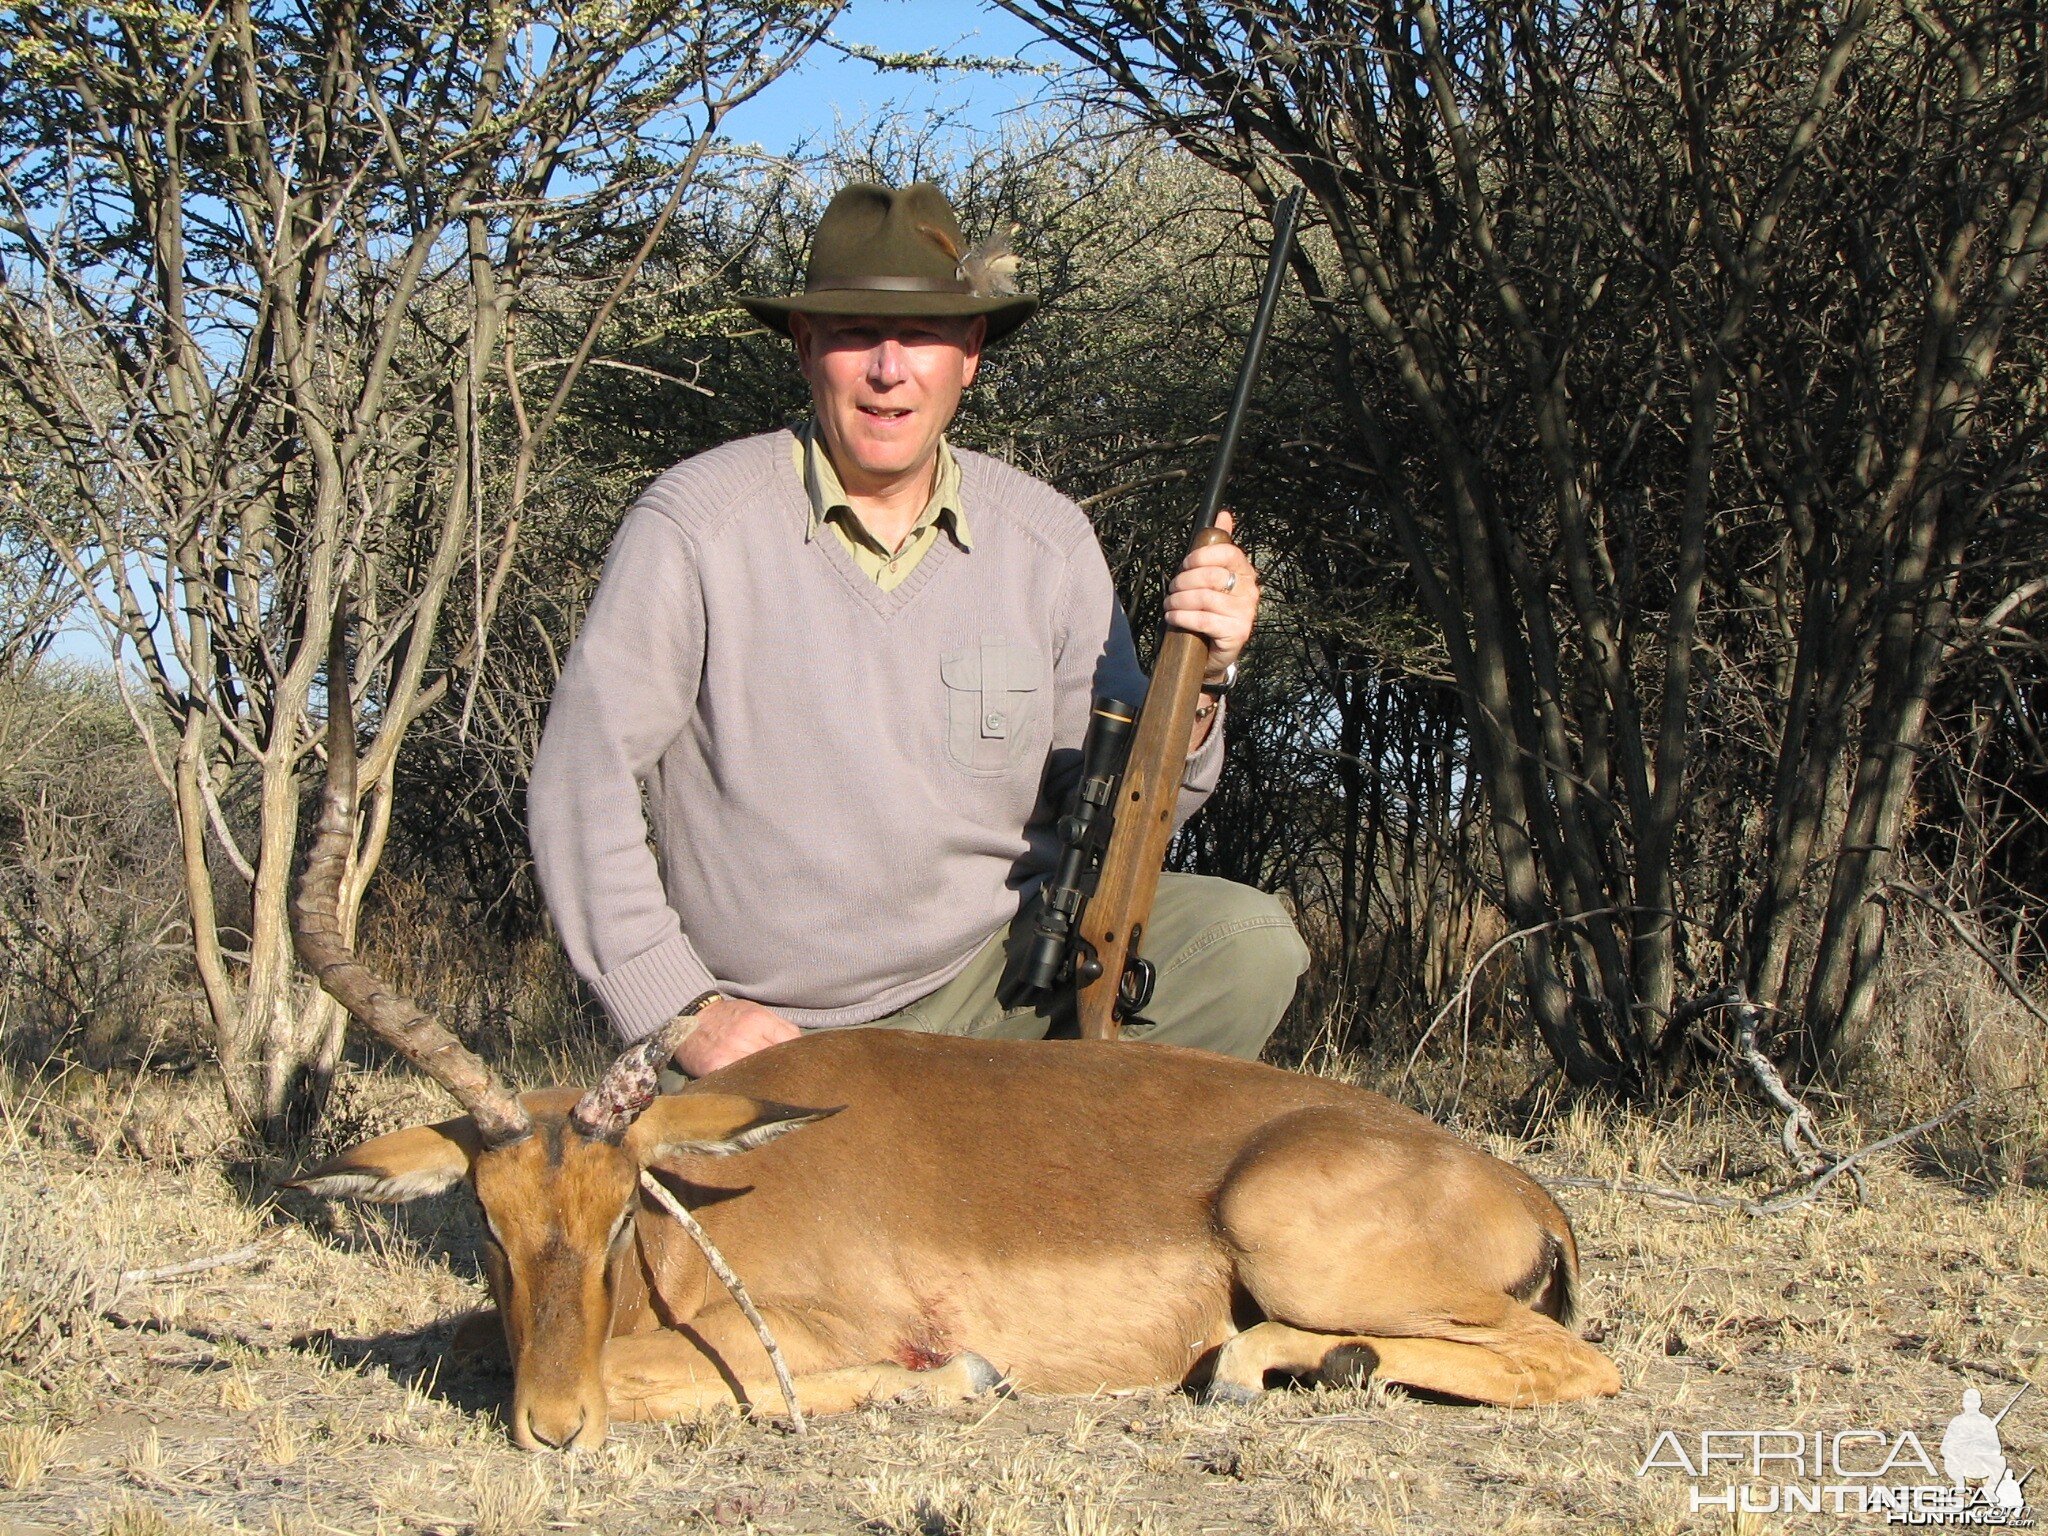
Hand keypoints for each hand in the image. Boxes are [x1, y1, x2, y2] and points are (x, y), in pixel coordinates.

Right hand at [670, 996, 800, 1077]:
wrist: (689, 1017)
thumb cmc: (727, 1017)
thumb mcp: (756, 1012)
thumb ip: (780, 1028)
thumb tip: (801, 1049)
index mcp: (759, 1020)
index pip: (791, 1041)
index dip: (799, 1056)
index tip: (802, 1067)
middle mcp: (745, 1036)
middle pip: (777, 1061)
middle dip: (785, 1072)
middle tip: (791, 1084)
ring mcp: (729, 1053)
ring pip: (759, 1075)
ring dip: (767, 1083)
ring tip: (771, 1090)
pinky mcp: (714, 1067)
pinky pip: (737, 1082)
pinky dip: (745, 1088)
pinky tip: (750, 1090)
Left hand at [1163, 509, 1259, 679]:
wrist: (1211, 653)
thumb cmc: (1208, 610)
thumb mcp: (1209, 577)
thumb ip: (1216, 546)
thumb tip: (1224, 513)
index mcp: (1245, 572)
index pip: (1228, 552)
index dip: (1200, 556)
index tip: (1184, 566)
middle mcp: (1250, 591)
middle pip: (1212, 575)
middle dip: (1183, 581)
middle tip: (1171, 590)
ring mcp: (1246, 613)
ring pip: (1204, 598)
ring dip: (1178, 601)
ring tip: (1169, 606)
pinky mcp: (1237, 633)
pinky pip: (1204, 619)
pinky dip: (1182, 617)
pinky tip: (1172, 618)